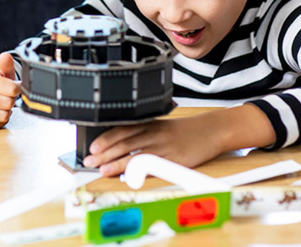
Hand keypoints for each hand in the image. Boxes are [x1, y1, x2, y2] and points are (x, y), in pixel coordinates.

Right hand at [0, 53, 20, 128]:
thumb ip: (5, 63)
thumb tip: (6, 56)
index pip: (12, 89)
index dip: (17, 88)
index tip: (14, 86)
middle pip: (8, 103)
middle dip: (11, 100)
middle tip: (5, 96)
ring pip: (3, 116)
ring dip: (6, 111)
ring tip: (0, 104)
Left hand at [82, 105, 274, 176]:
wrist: (211, 130)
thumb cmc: (184, 130)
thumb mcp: (161, 125)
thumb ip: (141, 132)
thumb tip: (116, 142)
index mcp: (150, 123)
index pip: (123, 129)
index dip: (105, 138)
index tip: (92, 147)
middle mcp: (155, 133)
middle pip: (125, 142)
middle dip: (105, 153)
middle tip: (89, 161)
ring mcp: (165, 147)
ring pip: (136, 154)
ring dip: (117, 163)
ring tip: (102, 170)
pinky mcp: (175, 159)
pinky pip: (155, 165)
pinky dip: (140, 171)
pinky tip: (129, 176)